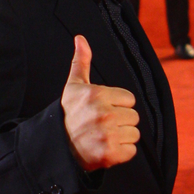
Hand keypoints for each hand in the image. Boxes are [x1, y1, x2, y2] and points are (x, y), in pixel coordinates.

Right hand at [61, 35, 139, 170]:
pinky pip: (131, 151)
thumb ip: (81, 61)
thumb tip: (80, 38)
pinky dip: (121, 153)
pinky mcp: (110, 154)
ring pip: (134, 134)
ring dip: (122, 137)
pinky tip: (106, 148)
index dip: (118, 104)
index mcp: (98, 95)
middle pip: (134, 116)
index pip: (130, 99)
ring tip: (104, 136)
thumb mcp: (74, 85)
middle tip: (103, 124)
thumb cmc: (69, 113)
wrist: (59, 145)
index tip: (103, 108)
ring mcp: (107, 135)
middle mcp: (104, 114)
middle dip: (121, 120)